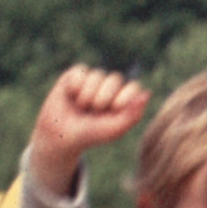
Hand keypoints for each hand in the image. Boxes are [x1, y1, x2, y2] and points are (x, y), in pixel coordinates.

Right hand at [25, 64, 148, 188]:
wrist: (59, 135)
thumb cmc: (89, 135)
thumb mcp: (113, 130)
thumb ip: (132, 115)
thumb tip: (147, 93)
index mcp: (123, 100)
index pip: (133, 87)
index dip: (123, 97)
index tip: (114, 109)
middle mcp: (110, 88)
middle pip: (115, 79)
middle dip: (103, 98)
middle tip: (93, 112)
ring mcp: (93, 80)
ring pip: (97, 75)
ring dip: (88, 95)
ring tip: (81, 107)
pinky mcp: (75, 75)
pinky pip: (81, 72)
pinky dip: (75, 86)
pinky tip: (71, 96)